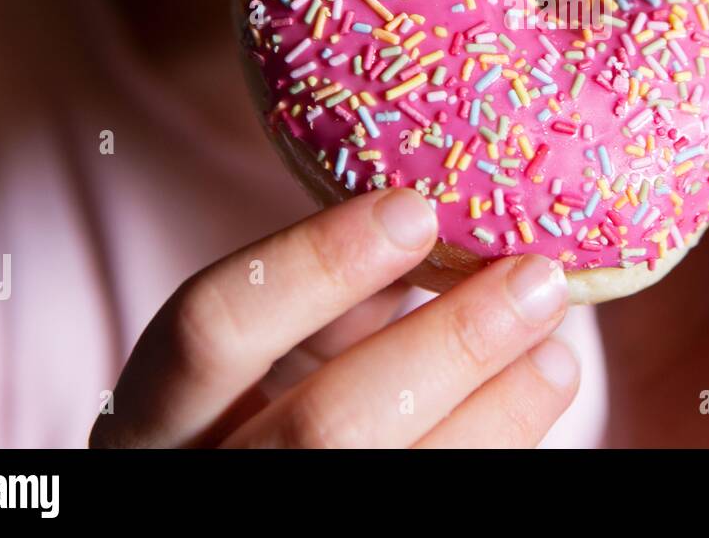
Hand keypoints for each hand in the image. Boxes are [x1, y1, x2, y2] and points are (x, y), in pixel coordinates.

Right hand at [90, 189, 577, 447]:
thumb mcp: (260, 371)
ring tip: (557, 347)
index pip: (209, 328)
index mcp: (151, 422)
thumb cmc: (256, 427)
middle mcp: (196, 486)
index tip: (416, 209)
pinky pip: (441, 500)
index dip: (315, 263)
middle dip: (448, 344)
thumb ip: (325, 316)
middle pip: (327, 424)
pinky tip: (535, 393)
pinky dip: (498, 441)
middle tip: (536, 280)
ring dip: (502, 407)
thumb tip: (433, 240)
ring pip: (402, 483)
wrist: (267, 488)